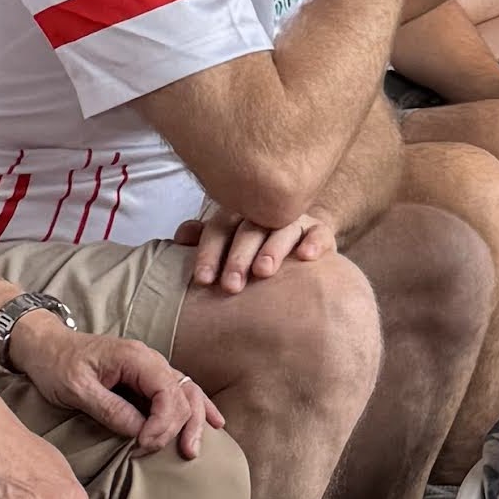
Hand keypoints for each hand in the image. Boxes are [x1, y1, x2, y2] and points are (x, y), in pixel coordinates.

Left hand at [17, 316, 222, 461]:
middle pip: (183, 395)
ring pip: (188, 394)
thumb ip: (110, 409)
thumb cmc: (57, 364)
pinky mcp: (148, 379)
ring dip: (194, 422)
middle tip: (153, 452)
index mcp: (135, 358)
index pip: (166, 393)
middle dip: (176, 428)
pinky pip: (181, 392)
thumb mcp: (76, 389)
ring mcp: (152, 368)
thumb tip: (139, 432)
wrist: (46, 346)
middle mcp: (150, 360)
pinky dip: (199, 407)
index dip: (161, 423)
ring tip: (192, 450)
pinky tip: (215, 423)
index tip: (142, 445)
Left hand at [178, 209, 335, 290]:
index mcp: (236, 215)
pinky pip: (319, 232)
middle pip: (249, 229)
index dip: (209, 252)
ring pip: (283, 228)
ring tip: (263, 271)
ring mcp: (294, 220)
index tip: (203, 280)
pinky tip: (305, 257)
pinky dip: (313, 242)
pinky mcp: (319, 230)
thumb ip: (204, 240)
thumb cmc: (251, 254)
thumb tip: (179, 237)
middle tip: (231, 286)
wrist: (297, 253)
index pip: (219, 228)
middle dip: (238, 257)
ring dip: (272, 248)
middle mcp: (265, 212)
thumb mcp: (226, 247)